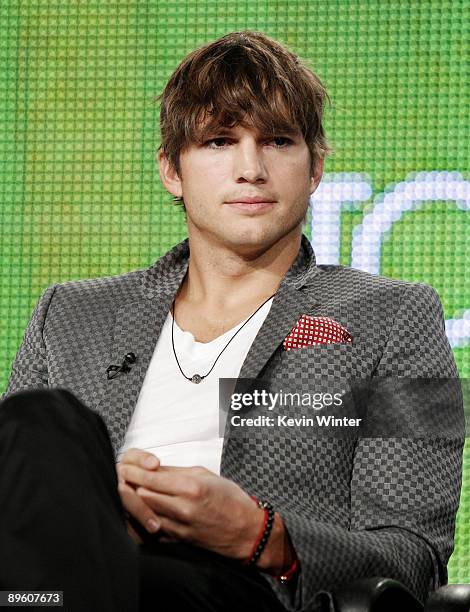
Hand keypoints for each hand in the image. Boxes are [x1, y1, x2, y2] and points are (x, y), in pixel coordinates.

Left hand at [117, 461, 263, 560]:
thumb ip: (177, 472)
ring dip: (135, 502)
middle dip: (131, 485)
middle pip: (143, 496)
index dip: (134, 472)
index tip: (125, 467)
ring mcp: (180, 526)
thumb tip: (154, 468)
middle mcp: (183, 508)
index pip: (151, 478)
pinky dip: (145, 517)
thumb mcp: (206, 476)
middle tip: (122, 478)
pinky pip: (154, 527)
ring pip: (145, 513)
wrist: (247, 532)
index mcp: (191, 487)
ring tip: (129, 492)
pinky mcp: (179, 540)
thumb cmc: (231, 500)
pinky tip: (141, 511)